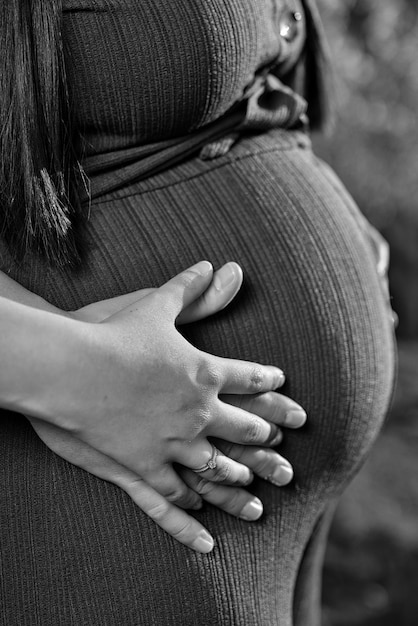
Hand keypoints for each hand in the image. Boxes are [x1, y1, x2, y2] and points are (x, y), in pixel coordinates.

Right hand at [27, 262, 305, 551]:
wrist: (74, 368)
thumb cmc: (115, 333)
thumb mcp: (157, 304)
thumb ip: (192, 289)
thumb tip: (219, 264)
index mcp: (205, 372)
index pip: (250, 380)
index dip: (271, 387)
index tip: (287, 395)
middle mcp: (198, 411)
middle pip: (244, 428)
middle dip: (266, 438)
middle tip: (285, 451)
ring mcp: (174, 442)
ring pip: (216, 468)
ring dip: (239, 478)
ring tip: (256, 489)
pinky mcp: (144, 464)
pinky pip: (173, 495)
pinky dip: (190, 513)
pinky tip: (204, 528)